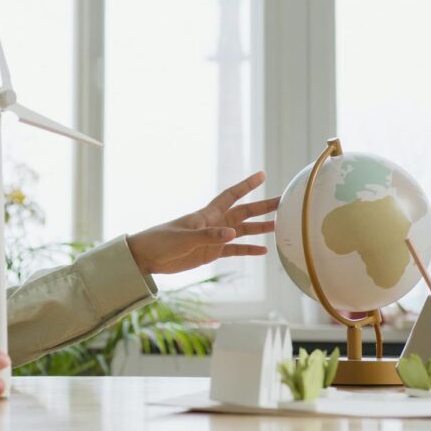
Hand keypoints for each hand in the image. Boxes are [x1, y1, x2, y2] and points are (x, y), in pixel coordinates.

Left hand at [126, 171, 280, 274]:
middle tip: (283, 203)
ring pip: (242, 231)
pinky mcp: (211, 252)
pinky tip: (263, 251)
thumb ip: (208, 236)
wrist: (147, 256)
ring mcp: (214, 238)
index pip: (231, 195)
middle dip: (262, 207)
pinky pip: (235, 249)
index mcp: (207, 214)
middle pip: (243, 212)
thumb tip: (233, 234)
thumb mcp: (184, 238)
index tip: (263, 175)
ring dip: (259, 229)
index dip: (246, 185)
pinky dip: (248, 250)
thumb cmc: (162, 241)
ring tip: (279, 226)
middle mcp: (214, 223)